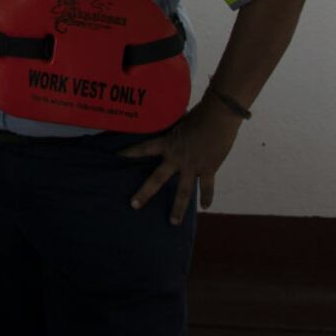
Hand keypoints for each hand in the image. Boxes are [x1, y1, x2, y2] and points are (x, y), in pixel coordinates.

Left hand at [118, 96, 243, 223]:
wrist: (218, 115)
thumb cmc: (199, 113)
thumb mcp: (179, 120)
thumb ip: (173, 128)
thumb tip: (167, 122)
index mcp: (167, 143)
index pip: (143, 148)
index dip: (130, 153)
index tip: (116, 157)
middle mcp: (176, 157)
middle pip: (157, 179)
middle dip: (145, 192)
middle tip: (133, 205)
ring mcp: (192, 165)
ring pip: (183, 192)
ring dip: (178, 208)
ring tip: (173, 222)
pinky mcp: (208, 168)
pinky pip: (206, 187)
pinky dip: (207, 197)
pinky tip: (206, 207)